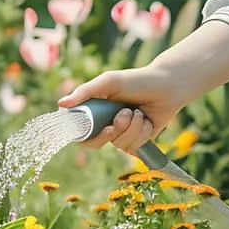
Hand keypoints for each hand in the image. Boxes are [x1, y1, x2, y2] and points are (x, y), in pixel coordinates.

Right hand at [58, 65, 187, 155]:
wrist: (167, 86)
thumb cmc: (137, 80)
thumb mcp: (109, 82)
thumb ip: (85, 92)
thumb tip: (61, 104)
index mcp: (96, 111)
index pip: (81, 133)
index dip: (88, 136)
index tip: (106, 126)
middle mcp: (107, 124)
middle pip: (98, 144)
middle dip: (116, 130)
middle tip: (126, 114)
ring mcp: (122, 134)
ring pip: (120, 145)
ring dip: (133, 128)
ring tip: (139, 112)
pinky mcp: (138, 141)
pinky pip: (134, 147)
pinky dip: (142, 132)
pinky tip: (147, 120)